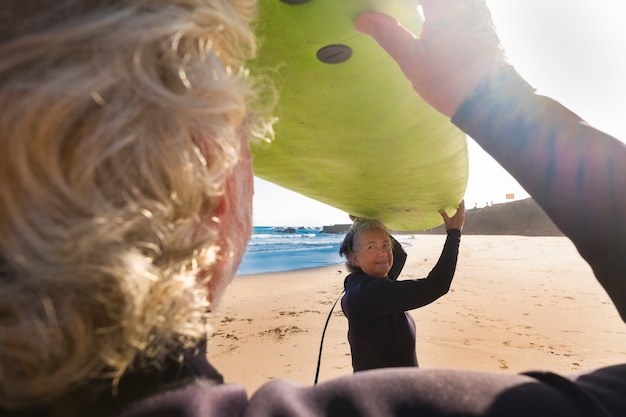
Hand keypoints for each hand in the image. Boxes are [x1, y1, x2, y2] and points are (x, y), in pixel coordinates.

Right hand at [354, 0, 506, 116]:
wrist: (493, 102)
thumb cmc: (451, 81)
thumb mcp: (412, 60)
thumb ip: (387, 34)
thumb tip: (362, 19)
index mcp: (446, 6)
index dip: (392, 3)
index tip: (374, 7)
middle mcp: (465, 2)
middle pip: (428, 1)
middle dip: (409, 6)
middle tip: (388, 12)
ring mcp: (477, 9)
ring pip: (444, 5)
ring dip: (421, 9)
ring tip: (404, 15)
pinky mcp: (482, 19)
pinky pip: (457, 8)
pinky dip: (437, 12)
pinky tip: (426, 20)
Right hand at [439, 200, 464, 230]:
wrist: (454, 234)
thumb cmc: (451, 227)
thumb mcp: (446, 220)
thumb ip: (444, 214)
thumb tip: (439, 210)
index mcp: (459, 214)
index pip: (461, 206)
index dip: (461, 202)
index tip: (461, 198)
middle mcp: (462, 216)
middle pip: (463, 208)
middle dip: (461, 204)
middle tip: (460, 200)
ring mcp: (462, 219)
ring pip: (463, 211)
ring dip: (461, 208)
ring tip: (458, 205)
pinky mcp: (462, 221)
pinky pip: (462, 214)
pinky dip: (460, 211)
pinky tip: (457, 212)